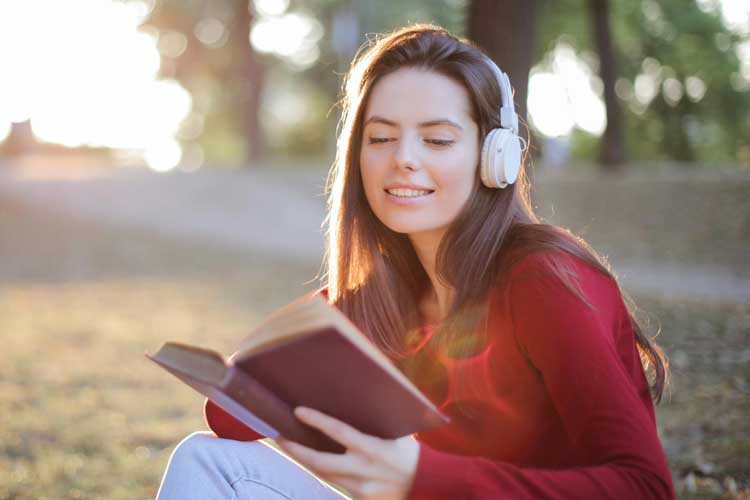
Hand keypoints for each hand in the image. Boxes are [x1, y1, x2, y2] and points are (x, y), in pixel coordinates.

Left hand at [275, 407, 419, 499]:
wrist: (426, 485)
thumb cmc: (409, 453)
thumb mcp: (398, 432)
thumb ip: (377, 418)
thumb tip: (363, 390)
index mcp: (374, 448)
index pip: (339, 432)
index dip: (317, 421)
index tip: (298, 411)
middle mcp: (364, 469)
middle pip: (320, 461)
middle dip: (296, 450)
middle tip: (279, 436)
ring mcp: (361, 487)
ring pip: (323, 474)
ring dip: (304, 460)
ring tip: (289, 446)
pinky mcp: (360, 499)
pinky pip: (335, 484)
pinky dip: (322, 472)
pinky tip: (310, 461)